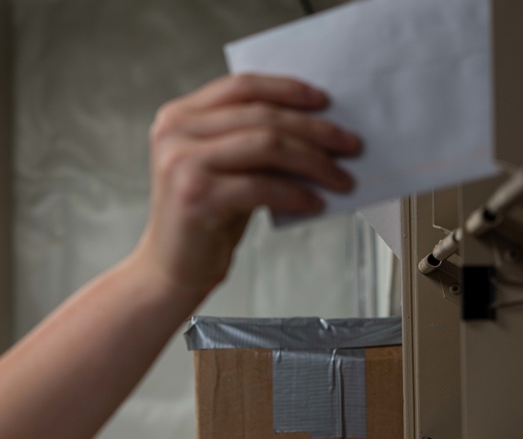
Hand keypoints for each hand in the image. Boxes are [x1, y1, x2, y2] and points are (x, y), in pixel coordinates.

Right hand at [134, 73, 361, 298]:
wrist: (172, 267)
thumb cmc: (205, 216)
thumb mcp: (224, 166)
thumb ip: (251, 138)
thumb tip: (318, 125)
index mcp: (178, 116)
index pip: (241, 86)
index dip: (287, 89)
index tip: (325, 102)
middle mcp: (174, 133)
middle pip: (261, 116)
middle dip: (314, 130)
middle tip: (350, 144)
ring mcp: (181, 164)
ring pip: (266, 146)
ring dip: (313, 162)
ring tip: (340, 178)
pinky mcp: (196, 197)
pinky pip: (261, 186)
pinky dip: (296, 193)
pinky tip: (314, 202)